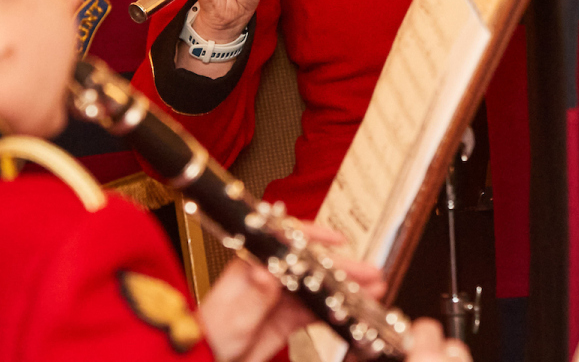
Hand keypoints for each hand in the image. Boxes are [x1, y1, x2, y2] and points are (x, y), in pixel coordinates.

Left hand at [197, 225, 466, 361]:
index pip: (284, 242)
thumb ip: (252, 298)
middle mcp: (264, 279)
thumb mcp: (230, 323)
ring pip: (317, 287)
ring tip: (373, 288)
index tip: (337, 239)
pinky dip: (336, 309)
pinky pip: (314, 311)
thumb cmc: (205, 342)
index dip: (313, 237)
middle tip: (368, 271)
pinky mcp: (282, 320)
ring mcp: (275, 299)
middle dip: (342, 268)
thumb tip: (268, 270)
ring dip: (345, 288)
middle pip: (309, 266)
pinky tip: (355, 309)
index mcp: (249, 268)